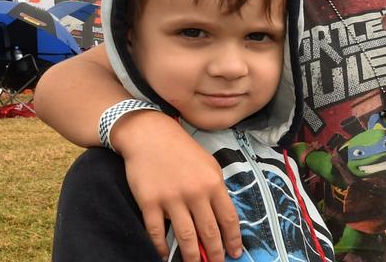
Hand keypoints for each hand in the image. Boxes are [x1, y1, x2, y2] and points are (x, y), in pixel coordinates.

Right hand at [117, 112, 242, 261]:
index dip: (233, 239)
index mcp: (213, 183)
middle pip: (209, 231)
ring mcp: (171, 199)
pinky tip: (163, 255)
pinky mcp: (149, 202)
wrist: (150, 135)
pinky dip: (160, 247)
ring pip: (186, 236)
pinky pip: (157, 232)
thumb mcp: (208, 164)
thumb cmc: (182, 150)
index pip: (228, 218)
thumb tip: (222, 218)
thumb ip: (216, 189)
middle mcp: (195, 193)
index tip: (235, 252)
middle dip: (215, 253)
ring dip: (192, 256)